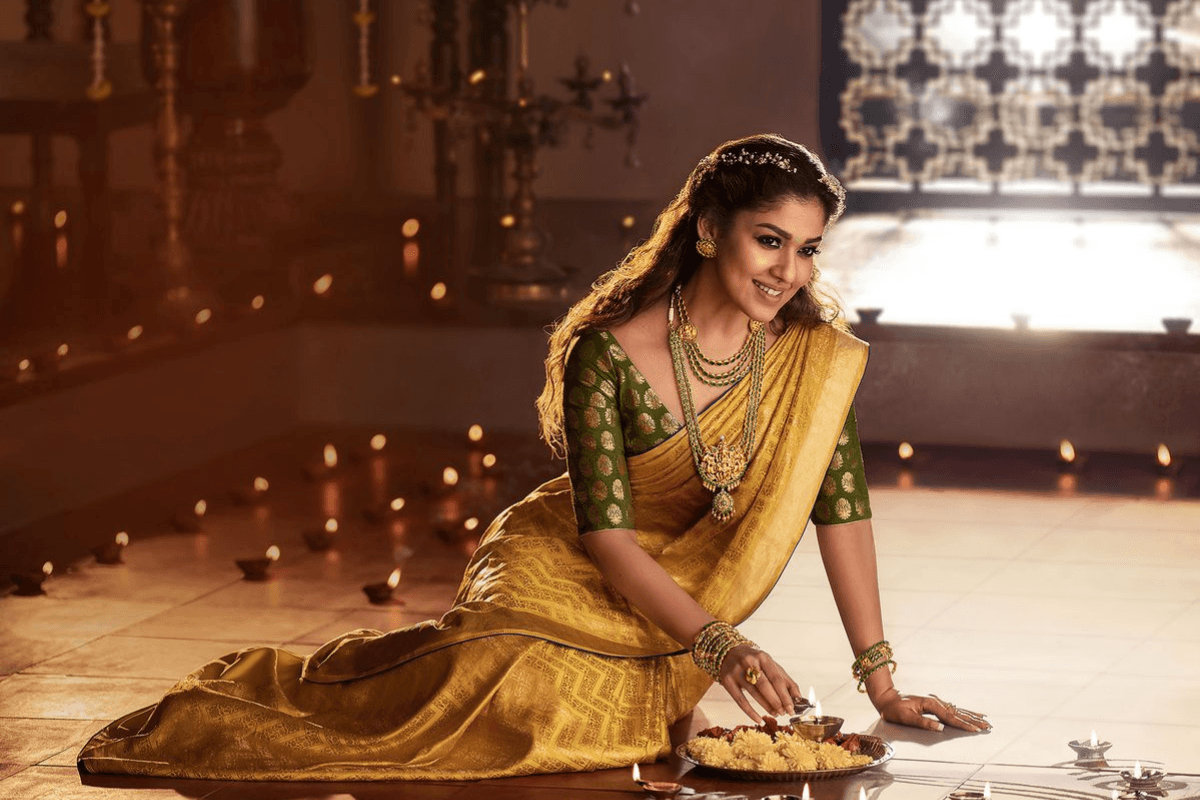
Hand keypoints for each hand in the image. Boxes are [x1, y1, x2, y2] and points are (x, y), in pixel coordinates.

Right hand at [718, 643, 800, 722]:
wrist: (729, 653)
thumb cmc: (755, 662)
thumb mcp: (771, 665)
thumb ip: (785, 680)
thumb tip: (798, 698)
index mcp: (763, 657)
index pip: (777, 679)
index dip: (785, 696)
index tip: (791, 708)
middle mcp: (749, 662)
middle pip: (765, 686)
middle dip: (777, 702)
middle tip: (783, 712)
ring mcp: (736, 671)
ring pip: (754, 694)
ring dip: (767, 707)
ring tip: (775, 714)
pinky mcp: (727, 681)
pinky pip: (740, 701)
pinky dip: (751, 713)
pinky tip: (759, 720)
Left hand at [873, 688, 990, 732]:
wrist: (887, 699)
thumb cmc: (894, 709)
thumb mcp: (905, 717)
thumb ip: (923, 723)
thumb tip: (941, 728)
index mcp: (930, 704)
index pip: (950, 717)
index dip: (963, 724)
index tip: (975, 730)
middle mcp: (935, 702)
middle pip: (957, 712)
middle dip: (973, 719)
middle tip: (987, 726)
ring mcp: (934, 702)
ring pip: (956, 710)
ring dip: (970, 715)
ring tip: (984, 720)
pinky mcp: (933, 705)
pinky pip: (951, 709)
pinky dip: (962, 712)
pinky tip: (967, 714)